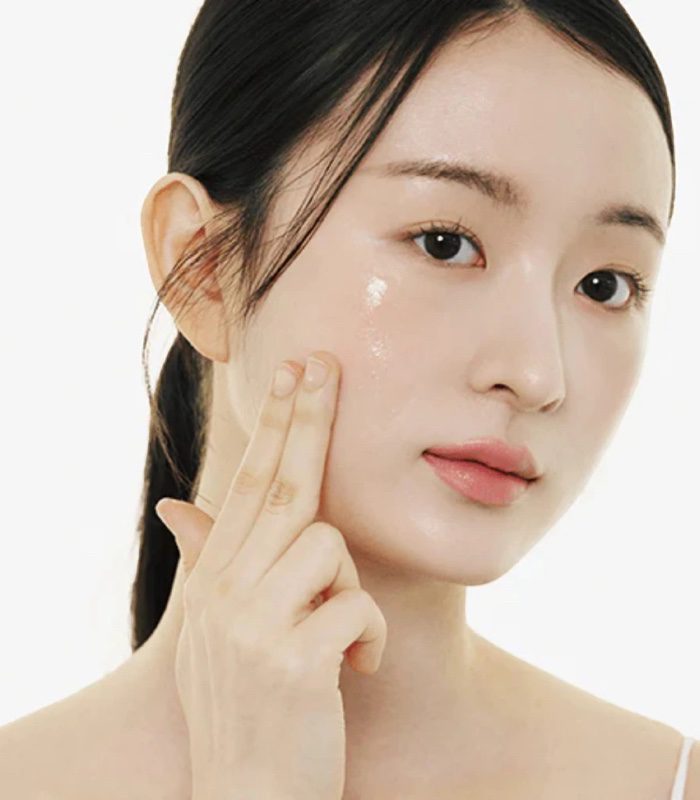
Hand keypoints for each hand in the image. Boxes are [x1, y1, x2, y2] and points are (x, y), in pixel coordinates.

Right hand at [155, 351, 386, 799]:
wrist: (245, 797)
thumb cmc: (247, 704)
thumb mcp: (221, 630)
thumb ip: (209, 560)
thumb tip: (176, 504)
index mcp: (217, 579)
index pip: (250, 482)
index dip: (274, 423)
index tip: (293, 371)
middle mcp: (226, 592)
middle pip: (282, 485)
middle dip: (308, 417)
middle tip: (325, 362)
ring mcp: (253, 626)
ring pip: (328, 548)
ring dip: (348, 591)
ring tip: (339, 639)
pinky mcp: (291, 663)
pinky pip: (354, 610)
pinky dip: (369, 638)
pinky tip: (356, 672)